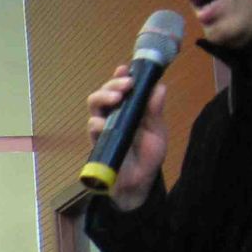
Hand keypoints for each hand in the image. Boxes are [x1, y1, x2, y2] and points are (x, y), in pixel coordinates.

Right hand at [86, 65, 167, 211]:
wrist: (139, 183)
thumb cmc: (147, 156)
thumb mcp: (157, 132)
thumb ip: (155, 111)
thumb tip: (160, 87)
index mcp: (130, 108)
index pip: (122, 87)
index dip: (121, 76)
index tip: (125, 68)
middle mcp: (114, 114)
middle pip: (105, 92)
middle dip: (112, 85)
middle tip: (125, 85)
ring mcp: (104, 126)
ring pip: (94, 105)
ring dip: (102, 98)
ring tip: (115, 99)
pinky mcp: (97, 141)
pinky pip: (92, 127)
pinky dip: (97, 122)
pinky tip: (103, 123)